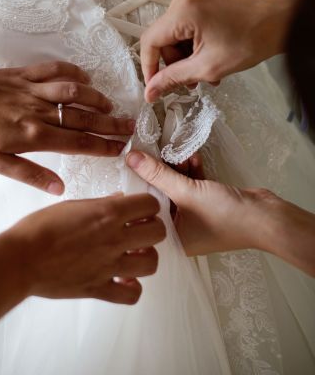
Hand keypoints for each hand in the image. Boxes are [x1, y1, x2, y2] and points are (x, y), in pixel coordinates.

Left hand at [0, 56, 134, 193]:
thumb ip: (30, 174)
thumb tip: (58, 189)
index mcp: (34, 136)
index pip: (78, 142)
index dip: (102, 146)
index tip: (121, 148)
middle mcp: (39, 111)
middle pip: (83, 117)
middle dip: (110, 123)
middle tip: (130, 126)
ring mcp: (32, 90)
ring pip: (74, 92)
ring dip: (96, 98)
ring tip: (111, 106)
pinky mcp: (23, 74)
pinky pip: (54, 70)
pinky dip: (72, 72)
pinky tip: (84, 77)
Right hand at [0, 192, 164, 372]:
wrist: (20, 259)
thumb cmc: (37, 229)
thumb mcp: (69, 206)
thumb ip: (98, 204)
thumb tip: (118, 200)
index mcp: (106, 213)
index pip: (149, 204)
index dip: (146, 206)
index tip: (139, 209)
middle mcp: (114, 239)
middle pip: (158, 232)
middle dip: (151, 229)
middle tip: (138, 231)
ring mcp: (109, 266)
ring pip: (151, 264)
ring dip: (145, 258)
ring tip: (132, 255)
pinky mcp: (100, 288)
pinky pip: (132, 295)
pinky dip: (132, 288)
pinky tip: (123, 280)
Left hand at [125, 151, 275, 255]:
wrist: (267, 218)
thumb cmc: (226, 216)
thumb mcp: (186, 192)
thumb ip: (157, 174)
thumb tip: (131, 158)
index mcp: (169, 239)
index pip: (142, 212)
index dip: (135, 190)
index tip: (127, 169)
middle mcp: (179, 231)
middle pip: (158, 198)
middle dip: (157, 175)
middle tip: (150, 154)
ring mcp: (193, 217)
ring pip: (175, 189)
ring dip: (176, 170)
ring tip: (177, 155)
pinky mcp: (207, 204)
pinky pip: (191, 186)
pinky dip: (191, 172)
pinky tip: (193, 158)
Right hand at [140, 0, 295, 102]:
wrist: (280, 21)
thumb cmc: (253, 39)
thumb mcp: (209, 67)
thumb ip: (174, 78)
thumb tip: (150, 91)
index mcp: (183, 10)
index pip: (150, 41)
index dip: (150, 67)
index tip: (154, 86)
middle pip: (163, 38)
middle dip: (174, 62)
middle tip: (190, 81)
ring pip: (173, 33)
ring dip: (184, 54)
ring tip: (204, 70)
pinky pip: (183, 24)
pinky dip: (191, 42)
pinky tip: (206, 54)